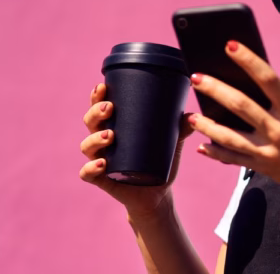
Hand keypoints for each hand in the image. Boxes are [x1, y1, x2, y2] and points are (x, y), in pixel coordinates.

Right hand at [79, 83, 193, 218]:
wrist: (157, 193)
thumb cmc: (159, 161)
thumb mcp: (172, 142)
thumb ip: (181, 128)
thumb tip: (192, 115)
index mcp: (115, 126)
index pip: (101, 107)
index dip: (97, 96)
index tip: (103, 86)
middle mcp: (103, 141)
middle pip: (90, 122)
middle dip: (96, 113)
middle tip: (110, 107)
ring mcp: (100, 159)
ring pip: (87, 146)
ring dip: (95, 138)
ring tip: (110, 135)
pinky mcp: (102, 179)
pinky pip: (87, 173)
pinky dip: (91, 168)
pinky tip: (102, 163)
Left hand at [188, 41, 279, 202]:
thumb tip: (262, 81)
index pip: (268, 79)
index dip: (248, 60)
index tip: (230, 45)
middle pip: (241, 105)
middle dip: (216, 89)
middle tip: (196, 77)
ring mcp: (269, 151)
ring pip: (230, 136)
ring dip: (207, 124)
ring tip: (191, 115)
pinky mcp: (263, 167)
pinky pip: (233, 159)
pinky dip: (215, 153)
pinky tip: (201, 145)